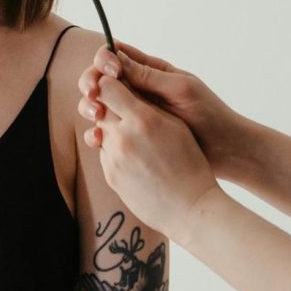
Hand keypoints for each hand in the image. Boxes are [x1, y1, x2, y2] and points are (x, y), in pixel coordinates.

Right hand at [79, 44, 251, 176]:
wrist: (227, 152)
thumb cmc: (211, 115)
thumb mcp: (181, 90)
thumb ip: (149, 75)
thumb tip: (115, 55)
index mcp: (152, 72)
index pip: (116, 57)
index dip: (103, 61)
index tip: (107, 72)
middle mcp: (140, 91)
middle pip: (102, 80)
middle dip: (91, 83)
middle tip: (92, 94)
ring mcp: (136, 114)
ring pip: (102, 105)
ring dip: (91, 106)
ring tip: (95, 115)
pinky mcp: (136, 137)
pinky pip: (110, 130)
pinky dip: (98, 131)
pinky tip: (98, 138)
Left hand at [83, 63, 219, 240]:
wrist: (191, 207)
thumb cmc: (191, 162)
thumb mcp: (176, 125)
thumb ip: (149, 104)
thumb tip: (125, 87)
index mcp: (143, 120)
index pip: (107, 86)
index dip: (110, 82)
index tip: (116, 82)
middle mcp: (123, 138)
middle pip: (98, 108)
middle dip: (107, 104)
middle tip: (122, 107)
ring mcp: (113, 159)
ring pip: (100, 131)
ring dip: (111, 129)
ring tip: (136, 138)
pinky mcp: (110, 176)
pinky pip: (105, 154)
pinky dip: (115, 151)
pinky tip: (137, 159)